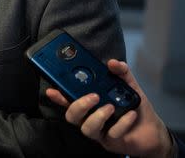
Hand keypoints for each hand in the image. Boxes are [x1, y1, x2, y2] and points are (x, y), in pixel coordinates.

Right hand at [45, 59, 172, 157]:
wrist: (153, 131)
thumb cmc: (135, 107)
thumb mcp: (129, 86)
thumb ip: (121, 72)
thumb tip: (112, 62)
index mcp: (89, 103)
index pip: (68, 99)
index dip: (58, 96)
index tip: (52, 89)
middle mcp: (90, 117)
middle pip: (71, 115)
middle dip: (78, 105)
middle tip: (93, 96)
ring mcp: (99, 131)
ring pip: (86, 128)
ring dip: (97, 116)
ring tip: (111, 107)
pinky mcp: (111, 142)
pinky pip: (111, 133)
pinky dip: (122, 123)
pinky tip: (131, 115)